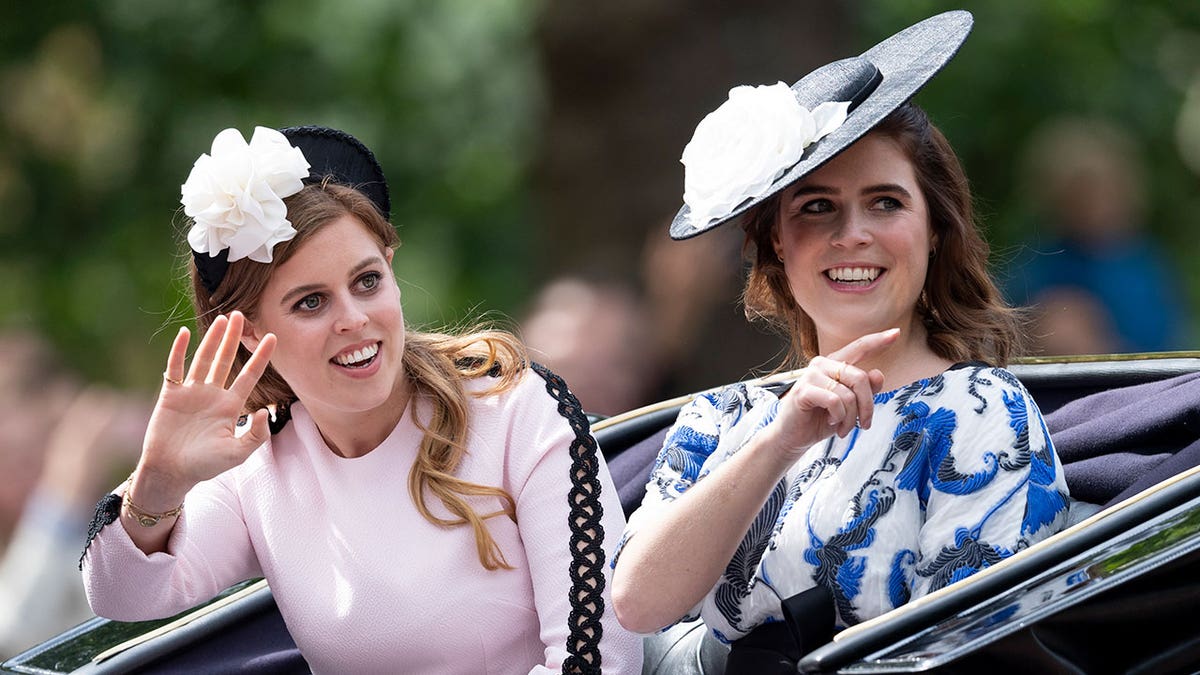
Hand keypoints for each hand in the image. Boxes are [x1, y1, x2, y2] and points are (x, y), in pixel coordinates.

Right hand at [133, 312, 275, 509]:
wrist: (171, 472)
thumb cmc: (205, 466)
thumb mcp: (237, 453)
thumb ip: (255, 435)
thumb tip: (263, 411)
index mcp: (231, 405)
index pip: (250, 375)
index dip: (261, 356)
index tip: (273, 336)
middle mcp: (213, 394)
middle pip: (226, 359)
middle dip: (234, 338)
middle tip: (241, 315)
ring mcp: (192, 392)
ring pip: (204, 359)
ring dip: (212, 339)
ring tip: (222, 319)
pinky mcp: (171, 394)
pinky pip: (175, 368)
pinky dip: (179, 351)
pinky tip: (183, 333)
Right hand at [759, 328, 896, 462]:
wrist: (794, 437)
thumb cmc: (820, 419)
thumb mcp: (850, 407)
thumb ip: (866, 391)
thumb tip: (879, 374)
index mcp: (835, 364)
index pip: (859, 347)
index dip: (878, 340)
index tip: (896, 333)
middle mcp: (822, 364)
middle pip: (860, 378)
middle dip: (867, 406)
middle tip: (864, 424)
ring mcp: (811, 375)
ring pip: (848, 394)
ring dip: (851, 418)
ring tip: (844, 428)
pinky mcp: (803, 390)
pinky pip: (834, 401)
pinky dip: (838, 416)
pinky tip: (831, 421)